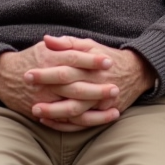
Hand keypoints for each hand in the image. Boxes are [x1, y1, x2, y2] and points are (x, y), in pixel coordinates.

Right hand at [0, 37, 118, 130]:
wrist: (3, 77)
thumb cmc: (29, 59)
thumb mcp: (43, 47)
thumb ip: (62, 44)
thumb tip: (79, 43)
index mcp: (49, 61)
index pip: (74, 60)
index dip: (92, 61)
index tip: (108, 62)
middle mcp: (47, 82)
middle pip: (76, 87)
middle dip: (97, 89)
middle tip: (115, 89)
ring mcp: (44, 100)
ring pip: (72, 109)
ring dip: (95, 112)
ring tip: (114, 111)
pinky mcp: (42, 113)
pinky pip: (64, 123)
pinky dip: (81, 124)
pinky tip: (99, 121)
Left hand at [29, 35, 156, 130]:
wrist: (136, 72)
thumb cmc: (107, 57)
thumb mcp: (90, 45)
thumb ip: (68, 43)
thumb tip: (47, 40)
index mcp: (91, 66)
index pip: (66, 69)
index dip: (46, 73)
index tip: (28, 74)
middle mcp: (97, 84)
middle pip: (69, 91)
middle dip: (47, 94)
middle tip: (28, 96)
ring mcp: (101, 101)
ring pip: (76, 111)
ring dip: (54, 113)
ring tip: (36, 112)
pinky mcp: (104, 113)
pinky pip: (83, 123)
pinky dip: (65, 124)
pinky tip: (49, 121)